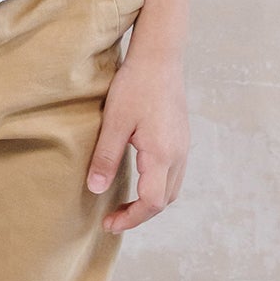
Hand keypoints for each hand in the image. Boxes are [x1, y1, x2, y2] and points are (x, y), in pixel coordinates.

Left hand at [87, 38, 188, 232]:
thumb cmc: (136, 85)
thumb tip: (96, 189)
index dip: (130, 218)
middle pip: (164, 201)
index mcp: (162, 155)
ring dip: (150, 202)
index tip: (108, 223)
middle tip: (113, 218)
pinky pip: (173, 174)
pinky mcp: (181, 138)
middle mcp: (178, 156)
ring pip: (171, 189)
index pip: (151, 203)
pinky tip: (140, 179)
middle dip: (139, 214)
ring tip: (125, 204)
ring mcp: (183, 147)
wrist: (160, 57)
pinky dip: (157, 186)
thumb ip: (106, 157)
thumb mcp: (115, 122)